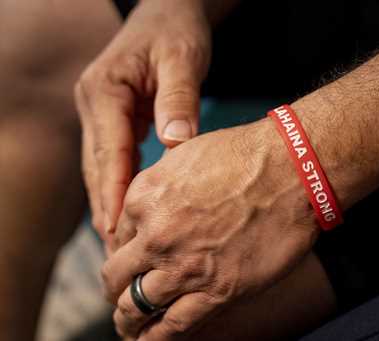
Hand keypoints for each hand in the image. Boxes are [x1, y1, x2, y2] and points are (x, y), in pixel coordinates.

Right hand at [75, 0, 210, 243]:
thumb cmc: (176, 30)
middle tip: (119, 251)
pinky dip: (120, 184)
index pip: (108, 152)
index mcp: (105, 90)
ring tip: (121, 242)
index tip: (119, 232)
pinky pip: (114, 157)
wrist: (168, 10)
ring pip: (101, 166)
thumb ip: (179, 99)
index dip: (113, 193)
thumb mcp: (183, 58)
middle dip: (107, 208)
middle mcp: (94, 104)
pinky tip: (129, 210)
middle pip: (97, 166)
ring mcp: (100, 111)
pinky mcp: (114, 117)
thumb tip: (174, 144)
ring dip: (110, 202)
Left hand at [102, 119, 319, 339]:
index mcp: (144, 198)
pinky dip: (155, 339)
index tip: (133, 261)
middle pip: (117, 275)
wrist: (291, 170)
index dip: (124, 252)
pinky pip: (174, 326)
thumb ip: (160, 183)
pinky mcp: (217, 290)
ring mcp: (184, 266)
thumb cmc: (245, 156)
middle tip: (120, 297)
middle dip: (116, 289)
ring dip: (128, 320)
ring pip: (137, 306)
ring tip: (129, 327)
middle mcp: (156, 235)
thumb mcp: (186, 154)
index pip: (117, 237)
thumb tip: (153, 205)